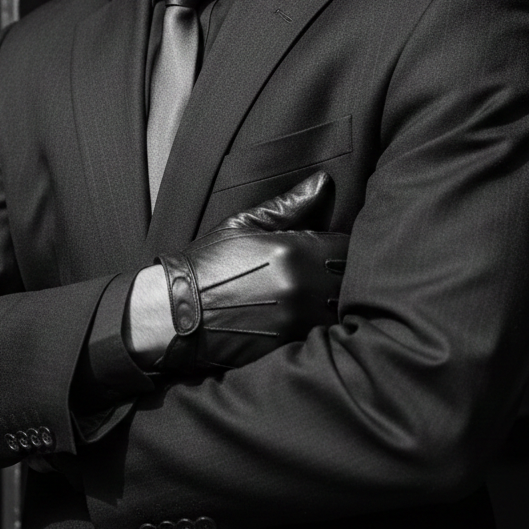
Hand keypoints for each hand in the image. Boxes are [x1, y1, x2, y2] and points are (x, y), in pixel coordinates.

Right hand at [151, 171, 346, 374]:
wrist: (177, 310)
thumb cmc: (209, 262)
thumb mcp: (244, 224)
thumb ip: (289, 204)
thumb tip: (324, 182)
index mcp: (293, 252)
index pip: (347, 246)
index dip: (344, 245)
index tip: (334, 246)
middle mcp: (301, 287)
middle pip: (350, 280)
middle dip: (344, 273)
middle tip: (330, 271)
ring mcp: (297, 321)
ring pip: (340, 310)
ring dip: (336, 301)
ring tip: (320, 295)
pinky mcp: (289, 346)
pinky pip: (323, 335)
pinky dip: (321, 325)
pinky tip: (306, 317)